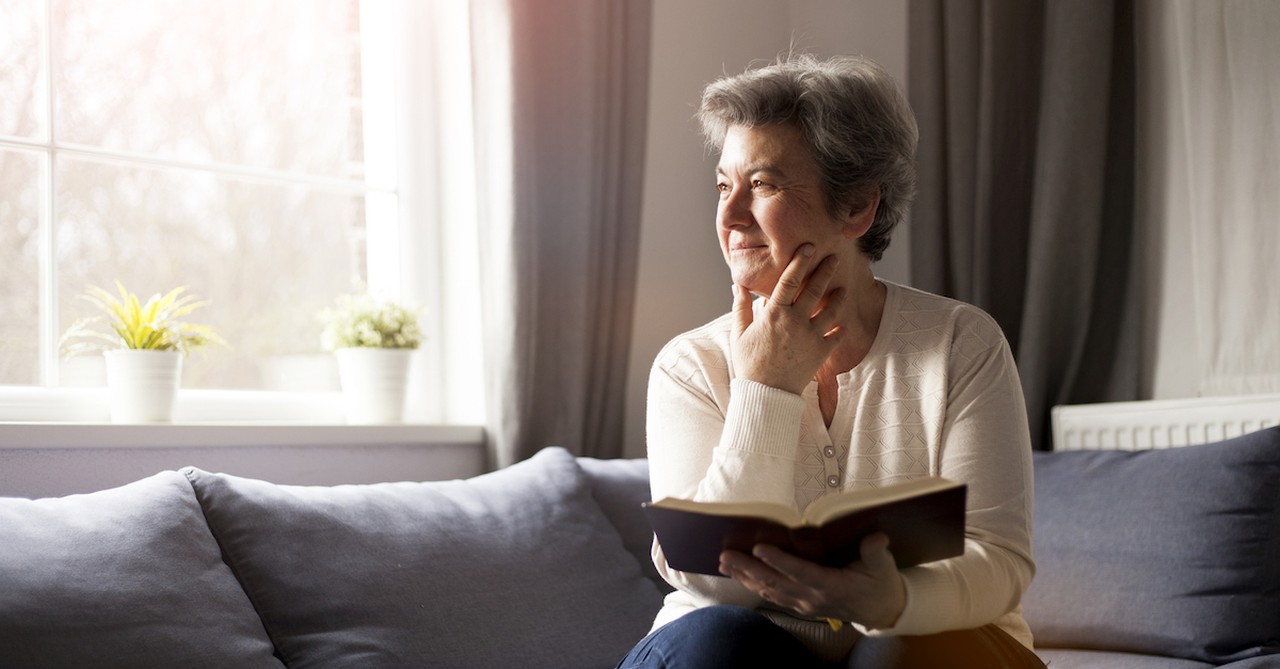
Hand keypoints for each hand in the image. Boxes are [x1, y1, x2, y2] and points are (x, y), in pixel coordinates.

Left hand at [718, 533, 905, 629]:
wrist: (883, 612)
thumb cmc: (881, 584)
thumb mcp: (884, 567)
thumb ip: (876, 551)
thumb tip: (875, 536)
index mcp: (832, 586)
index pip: (801, 572)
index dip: (779, 561)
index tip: (759, 547)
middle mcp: (813, 597)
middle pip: (775, 582)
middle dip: (748, 568)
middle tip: (726, 555)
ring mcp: (805, 603)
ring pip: (769, 590)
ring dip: (745, 577)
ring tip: (724, 563)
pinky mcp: (801, 605)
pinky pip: (773, 595)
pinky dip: (754, 585)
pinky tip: (739, 575)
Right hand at [732, 244, 845, 393]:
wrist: (765, 394)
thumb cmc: (749, 364)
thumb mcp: (740, 334)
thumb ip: (742, 307)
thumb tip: (738, 285)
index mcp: (774, 314)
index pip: (789, 280)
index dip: (800, 261)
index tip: (809, 247)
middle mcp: (795, 322)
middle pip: (814, 289)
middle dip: (825, 270)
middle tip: (834, 257)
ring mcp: (811, 337)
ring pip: (830, 310)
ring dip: (838, 296)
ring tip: (842, 287)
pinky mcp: (821, 352)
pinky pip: (836, 336)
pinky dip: (840, 328)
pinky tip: (842, 322)